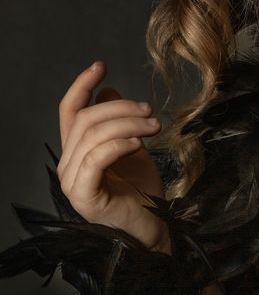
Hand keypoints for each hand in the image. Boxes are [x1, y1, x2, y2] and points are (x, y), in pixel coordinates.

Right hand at [56, 61, 169, 251]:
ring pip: (93, 135)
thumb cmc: (143, 194)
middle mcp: (69, 165)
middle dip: (120, 108)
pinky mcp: (84, 196)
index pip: (69, 112)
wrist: (154, 228)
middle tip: (149, 111)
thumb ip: (118, 123)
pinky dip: (119, 144)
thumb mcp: (132, 148)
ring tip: (153, 127)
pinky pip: (96, 159)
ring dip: (127, 124)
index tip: (101, 66)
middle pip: (85, 120)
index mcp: (77, 152)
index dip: (81, 85)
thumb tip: (108, 92)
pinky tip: (139, 143)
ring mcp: (73, 182)